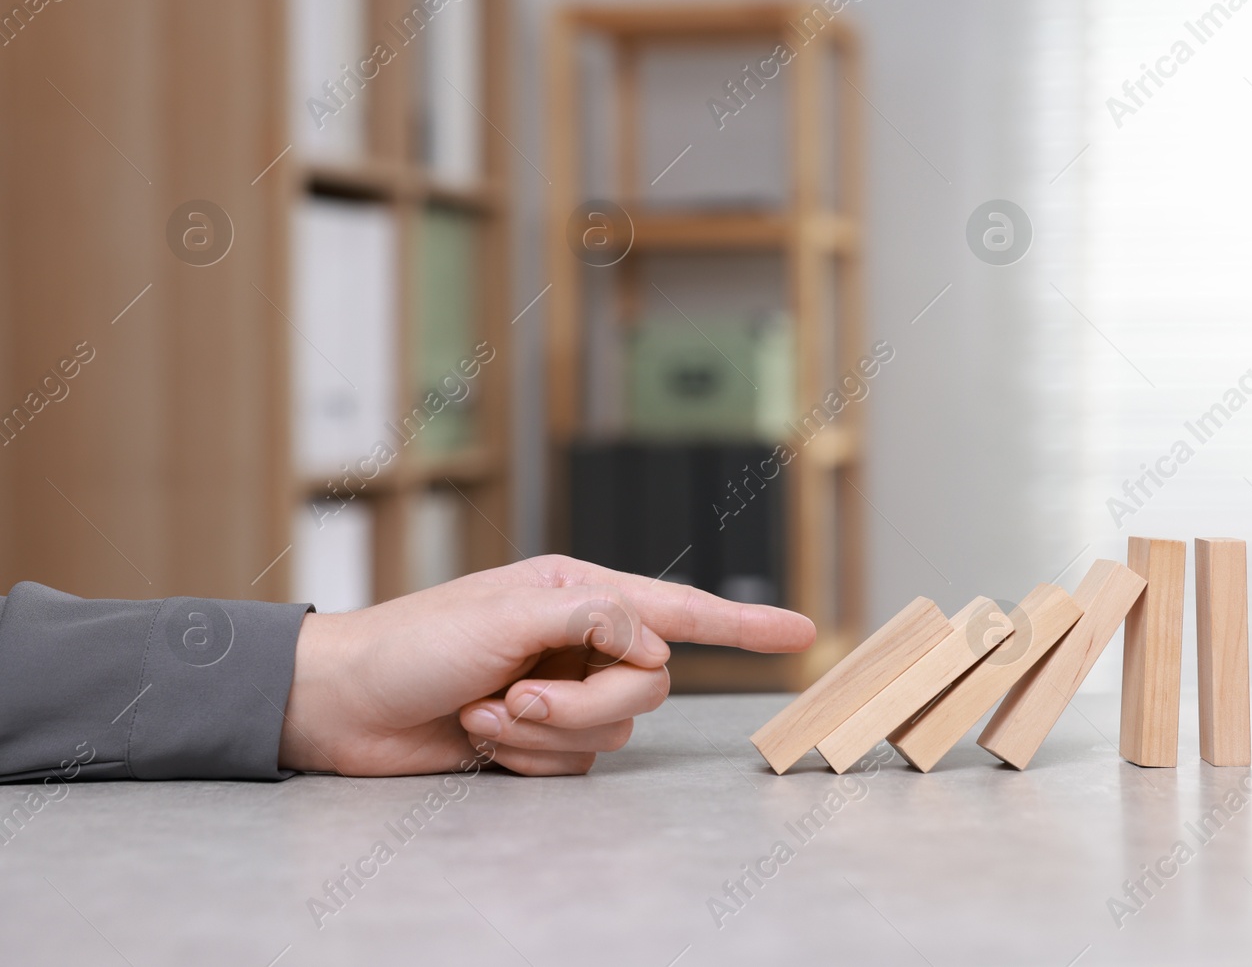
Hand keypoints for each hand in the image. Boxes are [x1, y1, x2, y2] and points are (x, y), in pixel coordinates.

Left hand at [277, 555, 814, 776]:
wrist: (341, 705)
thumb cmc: (413, 643)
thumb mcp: (506, 612)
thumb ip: (595, 617)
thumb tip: (653, 643)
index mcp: (578, 594)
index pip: (678, 610)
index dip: (743, 622)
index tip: (800, 630)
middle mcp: (578, 644)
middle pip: (647, 688)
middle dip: (585, 706)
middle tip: (519, 699)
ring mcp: (560, 695)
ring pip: (611, 734)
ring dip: (543, 734)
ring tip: (484, 715)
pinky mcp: (536, 742)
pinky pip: (570, 767)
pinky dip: (524, 759)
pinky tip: (476, 736)